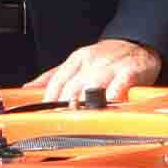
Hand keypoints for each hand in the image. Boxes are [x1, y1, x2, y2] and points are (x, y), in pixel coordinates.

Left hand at [37, 37, 158, 107]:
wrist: (138, 43)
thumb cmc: (107, 57)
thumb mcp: (77, 61)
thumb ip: (53, 76)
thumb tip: (28, 89)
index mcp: (76, 60)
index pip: (57, 82)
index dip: (49, 101)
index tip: (45, 116)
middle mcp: (91, 63)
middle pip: (72, 88)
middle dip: (64, 107)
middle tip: (62, 124)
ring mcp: (110, 67)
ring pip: (92, 87)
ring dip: (84, 104)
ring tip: (80, 119)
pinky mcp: (129, 72)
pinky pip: (119, 85)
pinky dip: (112, 97)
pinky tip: (108, 106)